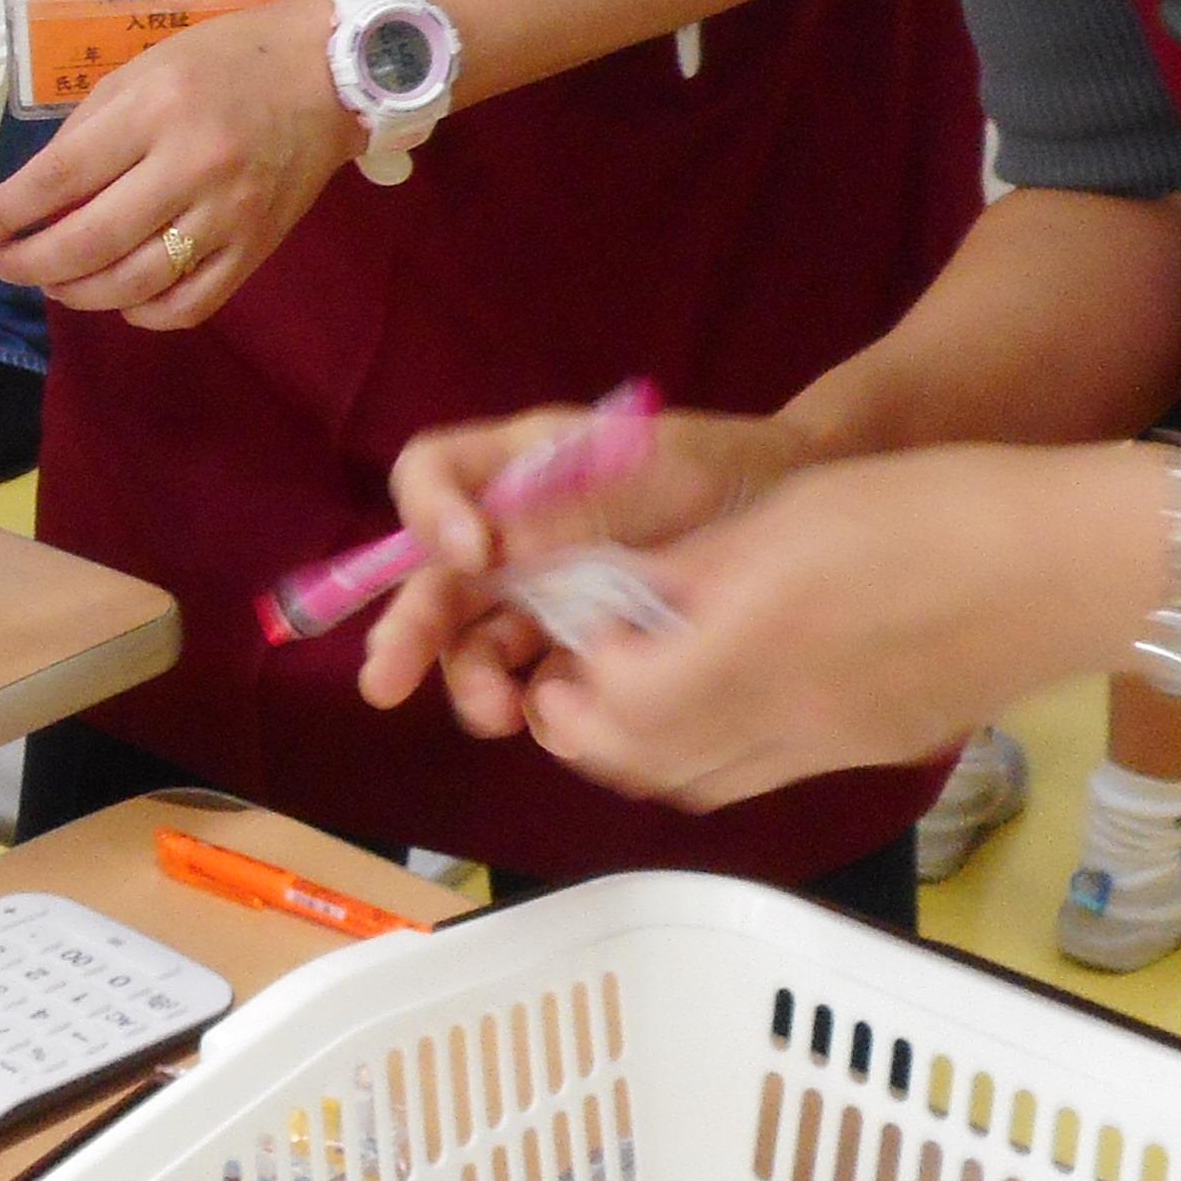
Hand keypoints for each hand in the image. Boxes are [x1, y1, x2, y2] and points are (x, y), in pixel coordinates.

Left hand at [0, 0, 352, 329]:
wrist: (332, 73)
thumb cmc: (228, 59)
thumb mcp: (145, 69)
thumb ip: (89, 131)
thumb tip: (36, 197)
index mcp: (155, 110)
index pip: (60, 177)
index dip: (5, 214)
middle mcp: (191, 167)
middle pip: (90, 241)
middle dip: (31, 263)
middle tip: (6, 264)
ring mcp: (229, 214)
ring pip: (135, 283)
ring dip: (79, 293)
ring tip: (56, 281)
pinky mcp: (257, 248)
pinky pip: (189, 304)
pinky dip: (143, 314)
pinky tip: (121, 299)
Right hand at [358, 403, 806, 727]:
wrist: (794, 514)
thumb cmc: (716, 468)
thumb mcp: (643, 458)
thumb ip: (564, 496)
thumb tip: (482, 548)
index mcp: (516, 470)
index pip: (431, 474)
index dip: (429, 513)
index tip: (472, 553)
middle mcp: (513, 535)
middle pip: (435, 581)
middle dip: (408, 635)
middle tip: (386, 683)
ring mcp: (543, 597)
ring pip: (477, 647)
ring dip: (472, 684)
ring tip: (498, 715)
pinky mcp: (580, 651)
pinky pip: (539, 688)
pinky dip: (539, 711)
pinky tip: (559, 722)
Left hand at [471, 442, 1172, 809]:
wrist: (1070, 566)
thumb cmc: (938, 505)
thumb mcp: (796, 512)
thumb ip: (694, 567)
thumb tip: (608, 593)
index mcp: (761, 642)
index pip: (620, 703)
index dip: (574, 680)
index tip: (564, 637)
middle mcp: (787, 714)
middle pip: (644, 763)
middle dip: (585, 728)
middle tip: (570, 677)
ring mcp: (831, 746)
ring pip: (695, 785)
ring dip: (639, 750)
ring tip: (627, 689)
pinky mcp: (867, 754)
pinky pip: (756, 778)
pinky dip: (704, 755)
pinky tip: (711, 698)